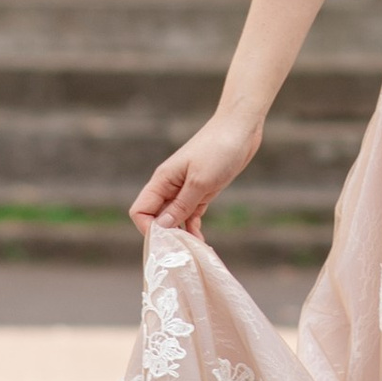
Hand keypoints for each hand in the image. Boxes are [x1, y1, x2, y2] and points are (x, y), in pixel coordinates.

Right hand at [132, 107, 259, 241]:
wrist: (241, 129)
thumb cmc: (219, 149)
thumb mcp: (200, 181)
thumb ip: (181, 206)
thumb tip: (161, 228)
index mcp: (162, 180)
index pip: (140, 211)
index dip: (148, 229)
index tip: (167, 241)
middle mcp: (169, 186)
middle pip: (156, 218)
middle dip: (166, 236)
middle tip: (183, 252)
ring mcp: (185, 190)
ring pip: (174, 219)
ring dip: (181, 235)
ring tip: (194, 251)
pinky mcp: (201, 192)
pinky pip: (190, 215)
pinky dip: (194, 228)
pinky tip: (202, 241)